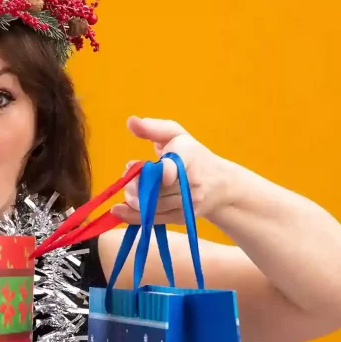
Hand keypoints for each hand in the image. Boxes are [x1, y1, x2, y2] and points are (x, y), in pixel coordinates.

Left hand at [111, 117, 231, 225]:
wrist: (221, 185)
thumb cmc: (194, 155)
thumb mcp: (176, 135)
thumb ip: (152, 128)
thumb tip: (130, 121)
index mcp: (188, 157)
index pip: (169, 168)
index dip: (151, 173)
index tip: (131, 166)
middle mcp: (190, 182)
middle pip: (152, 189)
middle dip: (133, 185)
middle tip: (128, 179)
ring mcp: (187, 203)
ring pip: (151, 206)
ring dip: (132, 199)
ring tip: (130, 190)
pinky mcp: (182, 218)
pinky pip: (153, 220)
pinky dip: (133, 216)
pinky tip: (119, 210)